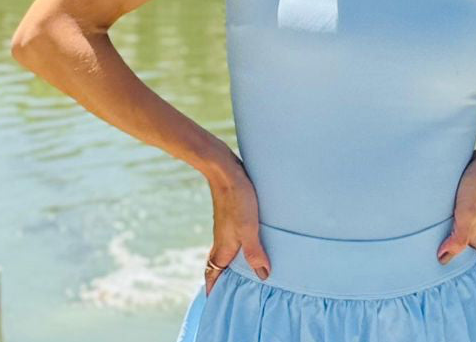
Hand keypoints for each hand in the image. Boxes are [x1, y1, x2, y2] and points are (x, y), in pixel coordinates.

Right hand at [203, 161, 270, 295]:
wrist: (225, 169)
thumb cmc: (236, 198)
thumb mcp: (249, 228)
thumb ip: (255, 252)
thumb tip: (263, 276)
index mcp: (223, 247)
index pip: (212, 275)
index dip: (212, 290)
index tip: (214, 306)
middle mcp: (222, 240)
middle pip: (218, 267)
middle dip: (222, 282)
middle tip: (232, 297)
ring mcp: (226, 229)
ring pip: (226, 254)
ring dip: (232, 267)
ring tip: (245, 277)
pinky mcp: (232, 218)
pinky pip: (234, 241)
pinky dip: (239, 251)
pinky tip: (253, 247)